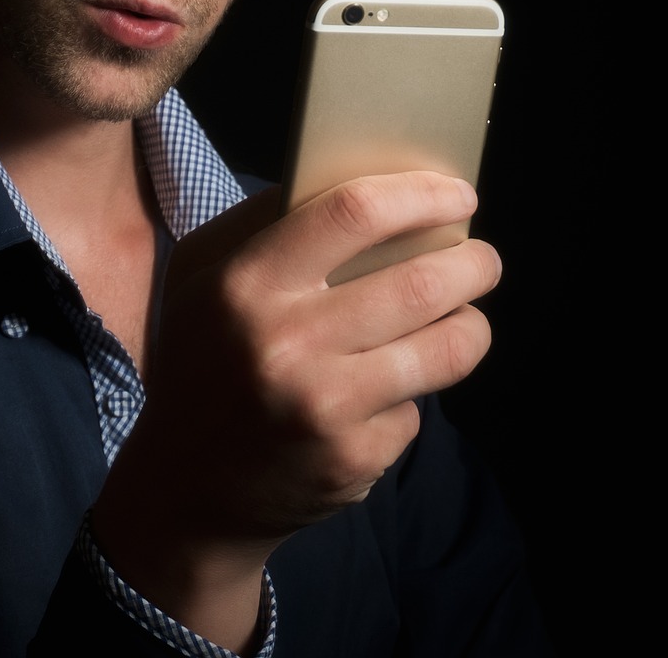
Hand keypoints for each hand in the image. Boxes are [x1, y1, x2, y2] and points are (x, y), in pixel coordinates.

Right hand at [89, 171, 501, 645]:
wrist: (186, 487)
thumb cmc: (203, 361)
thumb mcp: (201, 277)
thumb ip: (265, 223)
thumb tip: (359, 181)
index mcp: (246, 284)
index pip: (354, 214)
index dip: (421, 196)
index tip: (458, 195)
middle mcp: (286, 344)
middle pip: (422, 282)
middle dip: (475, 263)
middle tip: (482, 259)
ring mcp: (325, 408)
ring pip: (447, 349)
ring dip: (471, 325)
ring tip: (465, 316)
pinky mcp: (353, 459)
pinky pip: (416, 408)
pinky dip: (412, 394)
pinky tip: (385, 392)